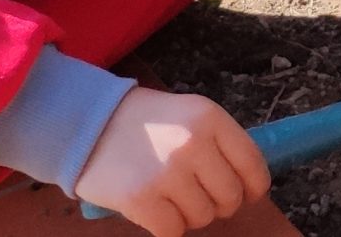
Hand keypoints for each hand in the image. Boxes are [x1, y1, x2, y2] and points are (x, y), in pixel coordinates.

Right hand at [75, 88, 270, 236]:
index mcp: (210, 118)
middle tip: (194, 194)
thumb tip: (248, 184)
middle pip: (230, 198)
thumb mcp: (187, 115)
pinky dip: (164, 226)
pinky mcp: (141, 198)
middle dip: (217, 204)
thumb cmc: (143, 123)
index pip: (253, 164)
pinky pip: (172, 231)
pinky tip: (151, 207)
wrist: (86, 123)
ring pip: (202, 217)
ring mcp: (167, 172)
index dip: (253, 187)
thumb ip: (218, 143)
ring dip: (187, 214)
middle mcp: (193, 143)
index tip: (247, 194)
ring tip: (166, 195)